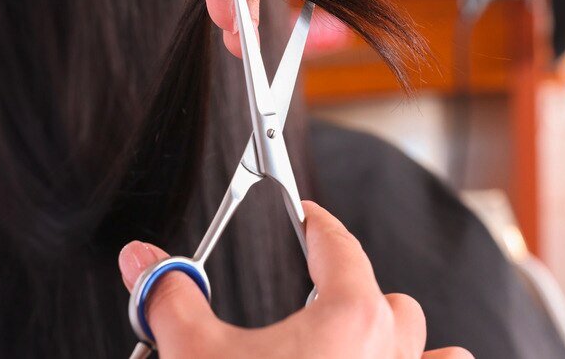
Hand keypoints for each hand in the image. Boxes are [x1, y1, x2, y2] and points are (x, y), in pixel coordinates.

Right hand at [118, 202, 472, 358]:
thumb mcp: (196, 357)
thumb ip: (172, 299)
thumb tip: (141, 259)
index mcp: (348, 316)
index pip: (339, 244)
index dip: (318, 225)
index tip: (307, 218)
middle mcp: (390, 348)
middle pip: (386, 299)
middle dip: (354, 293)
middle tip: (315, 304)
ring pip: (423, 343)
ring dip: (398, 338)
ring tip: (363, 345)